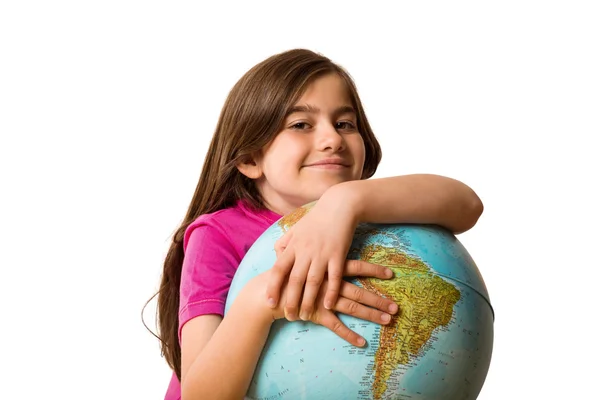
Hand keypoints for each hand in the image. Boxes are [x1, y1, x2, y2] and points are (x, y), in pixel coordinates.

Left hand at [266, 194, 357, 320]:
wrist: (339, 206)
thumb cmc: (316, 219)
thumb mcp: (296, 228)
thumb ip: (284, 243)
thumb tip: (275, 258)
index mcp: (293, 245)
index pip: (279, 269)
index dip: (273, 287)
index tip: (269, 302)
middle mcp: (305, 251)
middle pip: (295, 280)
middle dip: (291, 300)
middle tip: (288, 317)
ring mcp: (322, 253)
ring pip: (313, 282)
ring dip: (309, 301)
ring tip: (306, 316)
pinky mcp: (338, 255)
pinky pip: (335, 277)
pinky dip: (331, 292)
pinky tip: (328, 306)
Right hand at [269, 259, 398, 346]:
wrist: (267, 292)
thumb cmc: (284, 274)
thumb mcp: (302, 257)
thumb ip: (313, 252)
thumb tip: (325, 245)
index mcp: (328, 268)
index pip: (356, 267)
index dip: (374, 270)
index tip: (391, 274)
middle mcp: (329, 284)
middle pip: (359, 291)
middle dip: (379, 299)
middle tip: (396, 307)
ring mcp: (324, 300)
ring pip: (352, 307)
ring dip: (371, 315)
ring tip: (388, 321)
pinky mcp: (317, 315)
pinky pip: (336, 326)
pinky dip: (349, 335)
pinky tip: (362, 342)